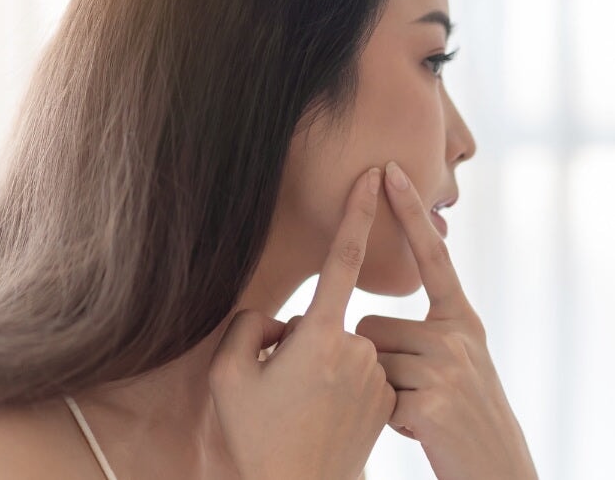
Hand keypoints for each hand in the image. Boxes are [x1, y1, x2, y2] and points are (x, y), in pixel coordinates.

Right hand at [210, 168, 394, 479]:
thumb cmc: (257, 438)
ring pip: (341, 348)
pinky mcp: (386, 395)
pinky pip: (358, 373)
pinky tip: (323, 417)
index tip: (375, 176)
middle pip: (324, 319)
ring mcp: (375, 373)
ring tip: (300, 408)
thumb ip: (247, 327)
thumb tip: (278, 317)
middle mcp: (356, 348)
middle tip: (278, 387)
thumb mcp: (228, 378)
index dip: (358, 213)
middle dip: (301, 341)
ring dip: (320, 365)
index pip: (342, 258)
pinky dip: (339, 385)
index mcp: (319, 336)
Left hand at [356, 161, 537, 479]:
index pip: (432, 256)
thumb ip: (427, 333)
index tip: (388, 171)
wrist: (497, 468)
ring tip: (418, 411)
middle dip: (376, 362)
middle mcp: (458, 336)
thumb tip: (365, 323)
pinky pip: (375, 397)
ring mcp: (446, 368)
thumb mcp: (459, 362)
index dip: (409, 213)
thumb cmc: (464, 416)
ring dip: (379, 392)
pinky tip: (420, 429)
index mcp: (463, 320)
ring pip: (369, 362)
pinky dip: (387, 419)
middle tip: (414, 392)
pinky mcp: (429, 403)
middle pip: (373, 327)